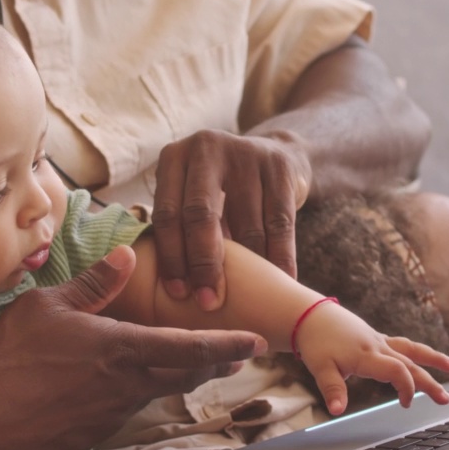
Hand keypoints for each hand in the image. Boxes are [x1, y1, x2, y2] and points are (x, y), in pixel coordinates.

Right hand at [0, 245, 266, 449]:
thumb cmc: (12, 356)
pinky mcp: (91, 436)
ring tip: (180, 365)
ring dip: (172, 379)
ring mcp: (111, 416)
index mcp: (123, 348)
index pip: (191, 347)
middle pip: (185, 375)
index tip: (258, 342)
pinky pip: (121, 411)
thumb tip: (128, 254)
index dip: (229, 344)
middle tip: (237, 357)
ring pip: (154, 393)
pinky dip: (130, 395)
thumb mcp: (49, 305)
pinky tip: (114, 388)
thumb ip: (95, 283)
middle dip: (215, 364)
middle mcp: (127, 386)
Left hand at [152, 129, 310, 310]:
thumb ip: (181, 228)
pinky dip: (280, 257)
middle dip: (203, 264)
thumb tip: (176, 290)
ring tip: (246, 300)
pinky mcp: (280, 166)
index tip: (178, 293)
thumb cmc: (221, 188)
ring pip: (245, 223)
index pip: (167, 213)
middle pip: (200, 214)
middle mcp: (206, 148)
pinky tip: (281, 281)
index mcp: (174, 158)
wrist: (274, 153)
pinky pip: (280, 223)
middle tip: (209, 301)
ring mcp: (245, 153)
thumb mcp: (193, 193)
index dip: (171, 257)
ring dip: (248, 268)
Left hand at [295, 301, 448, 415]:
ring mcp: (379, 341)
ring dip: (432, 359)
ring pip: (410, 350)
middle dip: (429, 382)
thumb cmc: (316, 341)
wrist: (310, 315)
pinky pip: (402, 345)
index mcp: (367, 355)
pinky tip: (426, 359)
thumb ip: (332, 389)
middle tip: (446, 399)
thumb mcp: (320, 368)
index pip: (396, 370)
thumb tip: (337, 410)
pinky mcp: (376, 338)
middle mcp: (378, 346)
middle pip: (409, 363)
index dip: (406, 387)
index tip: (405, 404)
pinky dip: (416, 353)